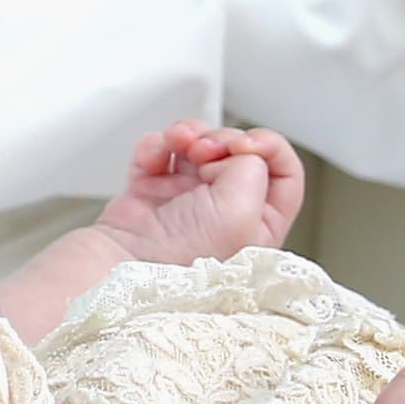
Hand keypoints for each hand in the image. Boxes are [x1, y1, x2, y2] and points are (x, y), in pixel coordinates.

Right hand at [93, 120, 304, 264]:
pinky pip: (161, 152)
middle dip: (223, 140)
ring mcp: (189, 200)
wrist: (120, 267)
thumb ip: (253, 168)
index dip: (270, 148)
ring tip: (180, 144)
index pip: (285, 173)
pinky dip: (156, 147)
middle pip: (240, 153)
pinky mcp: (153, 192)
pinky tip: (154, 160)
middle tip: (208, 151)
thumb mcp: (241, 210)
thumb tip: (239, 153)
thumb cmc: (182, 258)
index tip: (248, 145)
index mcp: (260, 224)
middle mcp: (228, 212)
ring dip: (190, 136)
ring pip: (200, 147)